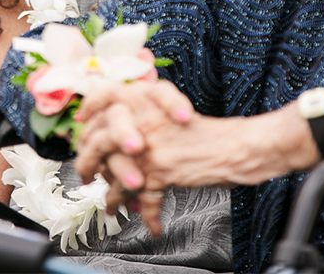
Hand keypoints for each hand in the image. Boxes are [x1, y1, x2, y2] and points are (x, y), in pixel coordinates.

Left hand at [74, 84, 315, 234]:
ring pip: (115, 171)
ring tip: (112, 207)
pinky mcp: (162, 170)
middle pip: (98, 139)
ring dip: (112, 195)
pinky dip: (149, 214)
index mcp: (145, 100)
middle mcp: (142, 120)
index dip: (90, 111)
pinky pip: (145, 196)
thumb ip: (145, 121)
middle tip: (88, 178)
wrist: (242, 146)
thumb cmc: (212, 134)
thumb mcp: (172, 116)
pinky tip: (152, 225)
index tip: (81, 124)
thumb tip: (119, 140)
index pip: (105, 98)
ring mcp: (150, 146)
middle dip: (88, 163)